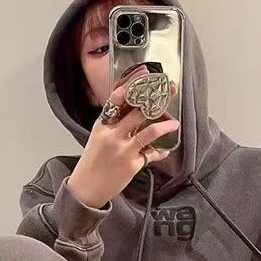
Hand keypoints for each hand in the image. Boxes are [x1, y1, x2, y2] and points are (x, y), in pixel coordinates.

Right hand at [67, 75, 178, 208]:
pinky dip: (160, 152)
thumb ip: (114, 125)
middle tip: (171, 91)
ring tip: (174, 124)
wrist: (86, 188)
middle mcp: (112, 134)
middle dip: (157, 98)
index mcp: (102, 124)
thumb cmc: (93, 163)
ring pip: (149, 131)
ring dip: (165, 125)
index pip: (117, 97)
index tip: (145, 73)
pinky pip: (151, 155)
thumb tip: (133, 112)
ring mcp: (123, 149)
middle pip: (137, 110)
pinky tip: (165, 151)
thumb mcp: (99, 138)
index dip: (133, 83)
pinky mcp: (132, 164)